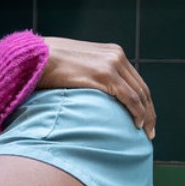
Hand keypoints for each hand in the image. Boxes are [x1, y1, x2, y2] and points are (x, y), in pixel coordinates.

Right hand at [41, 37, 155, 138]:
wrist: (35, 55)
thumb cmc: (48, 63)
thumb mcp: (77, 64)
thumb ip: (90, 73)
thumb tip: (91, 92)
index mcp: (113, 53)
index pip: (136, 81)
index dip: (143, 101)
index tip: (145, 118)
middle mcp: (117, 57)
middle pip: (142, 89)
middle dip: (148, 111)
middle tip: (150, 131)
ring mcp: (111, 65)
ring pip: (139, 95)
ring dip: (146, 115)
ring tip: (145, 132)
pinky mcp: (104, 75)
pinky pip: (129, 97)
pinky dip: (137, 112)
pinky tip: (137, 124)